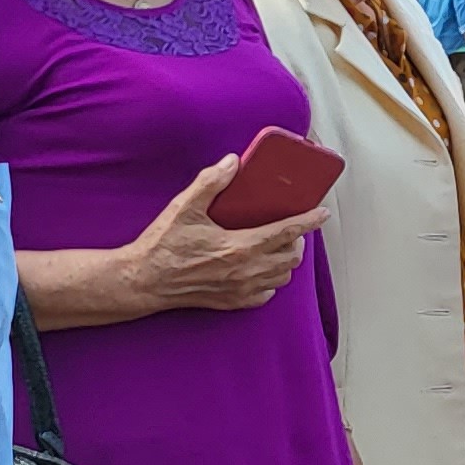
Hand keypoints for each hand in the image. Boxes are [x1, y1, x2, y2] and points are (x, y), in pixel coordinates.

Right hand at [112, 157, 321, 315]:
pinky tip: (260, 269)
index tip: (322, 213)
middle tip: (290, 226)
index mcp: (240, 247)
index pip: (287, 232)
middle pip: (291, 257)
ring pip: (282, 277)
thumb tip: (233, 163)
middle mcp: (246, 271)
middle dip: (297, 240)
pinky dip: (270, 281)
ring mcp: (240, 290)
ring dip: (286, 260)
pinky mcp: (232, 302)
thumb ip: (211, 182)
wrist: (143, 281)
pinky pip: (265, 295)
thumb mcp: (184, 207)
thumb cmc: (162, 245)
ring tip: (277, 246)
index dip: (308, 221)